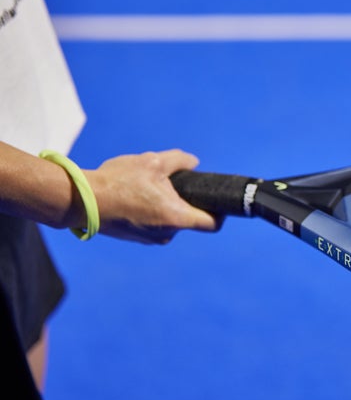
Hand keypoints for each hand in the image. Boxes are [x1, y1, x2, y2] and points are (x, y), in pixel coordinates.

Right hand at [84, 150, 220, 244]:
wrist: (81, 200)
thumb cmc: (119, 181)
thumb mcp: (153, 161)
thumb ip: (180, 160)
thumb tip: (194, 162)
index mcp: (176, 218)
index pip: (212, 224)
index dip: (221, 212)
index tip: (217, 200)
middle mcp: (167, 234)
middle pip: (189, 218)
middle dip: (184, 201)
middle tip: (172, 183)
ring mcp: (150, 239)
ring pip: (170, 220)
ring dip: (166, 205)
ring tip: (147, 187)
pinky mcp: (136, 238)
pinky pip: (154, 224)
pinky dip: (151, 212)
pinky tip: (136, 197)